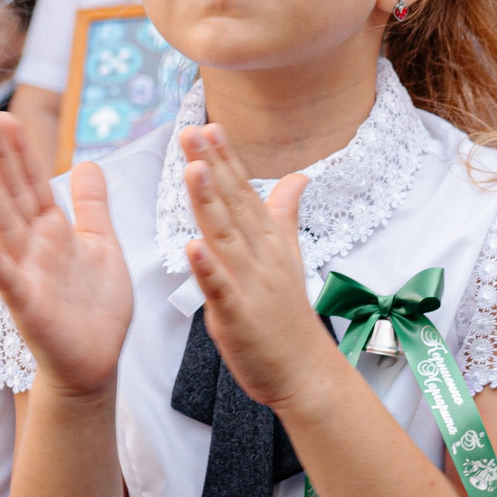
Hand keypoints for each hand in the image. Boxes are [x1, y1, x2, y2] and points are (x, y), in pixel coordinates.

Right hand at [0, 113, 132, 398]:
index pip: (34, 183)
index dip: (21, 151)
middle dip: (1, 158)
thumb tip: (87, 162)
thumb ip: (91, 205)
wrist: (95, 360)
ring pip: (5, 227)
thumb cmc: (95, 304)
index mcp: (53, 231)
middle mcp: (34, 248)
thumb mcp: (100, 244)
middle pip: (14, 195)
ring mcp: (28, 275)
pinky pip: (11, 282)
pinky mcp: (31, 307)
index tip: (3, 116)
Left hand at [176, 126, 329, 411]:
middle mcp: (261, 256)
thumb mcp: (289, 257)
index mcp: (268, 241)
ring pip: (225, 237)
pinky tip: (192, 245)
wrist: (304, 370)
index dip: (225, 159)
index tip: (209, 126)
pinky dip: (206, 267)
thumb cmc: (289, 316)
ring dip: (209, 203)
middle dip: (213, 167)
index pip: (244, 192)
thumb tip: (299, 176)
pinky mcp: (238, 314)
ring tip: (194, 170)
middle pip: (233, 205)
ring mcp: (251, 284)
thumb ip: (285, 214)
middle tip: (194, 132)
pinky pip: (219, 287)